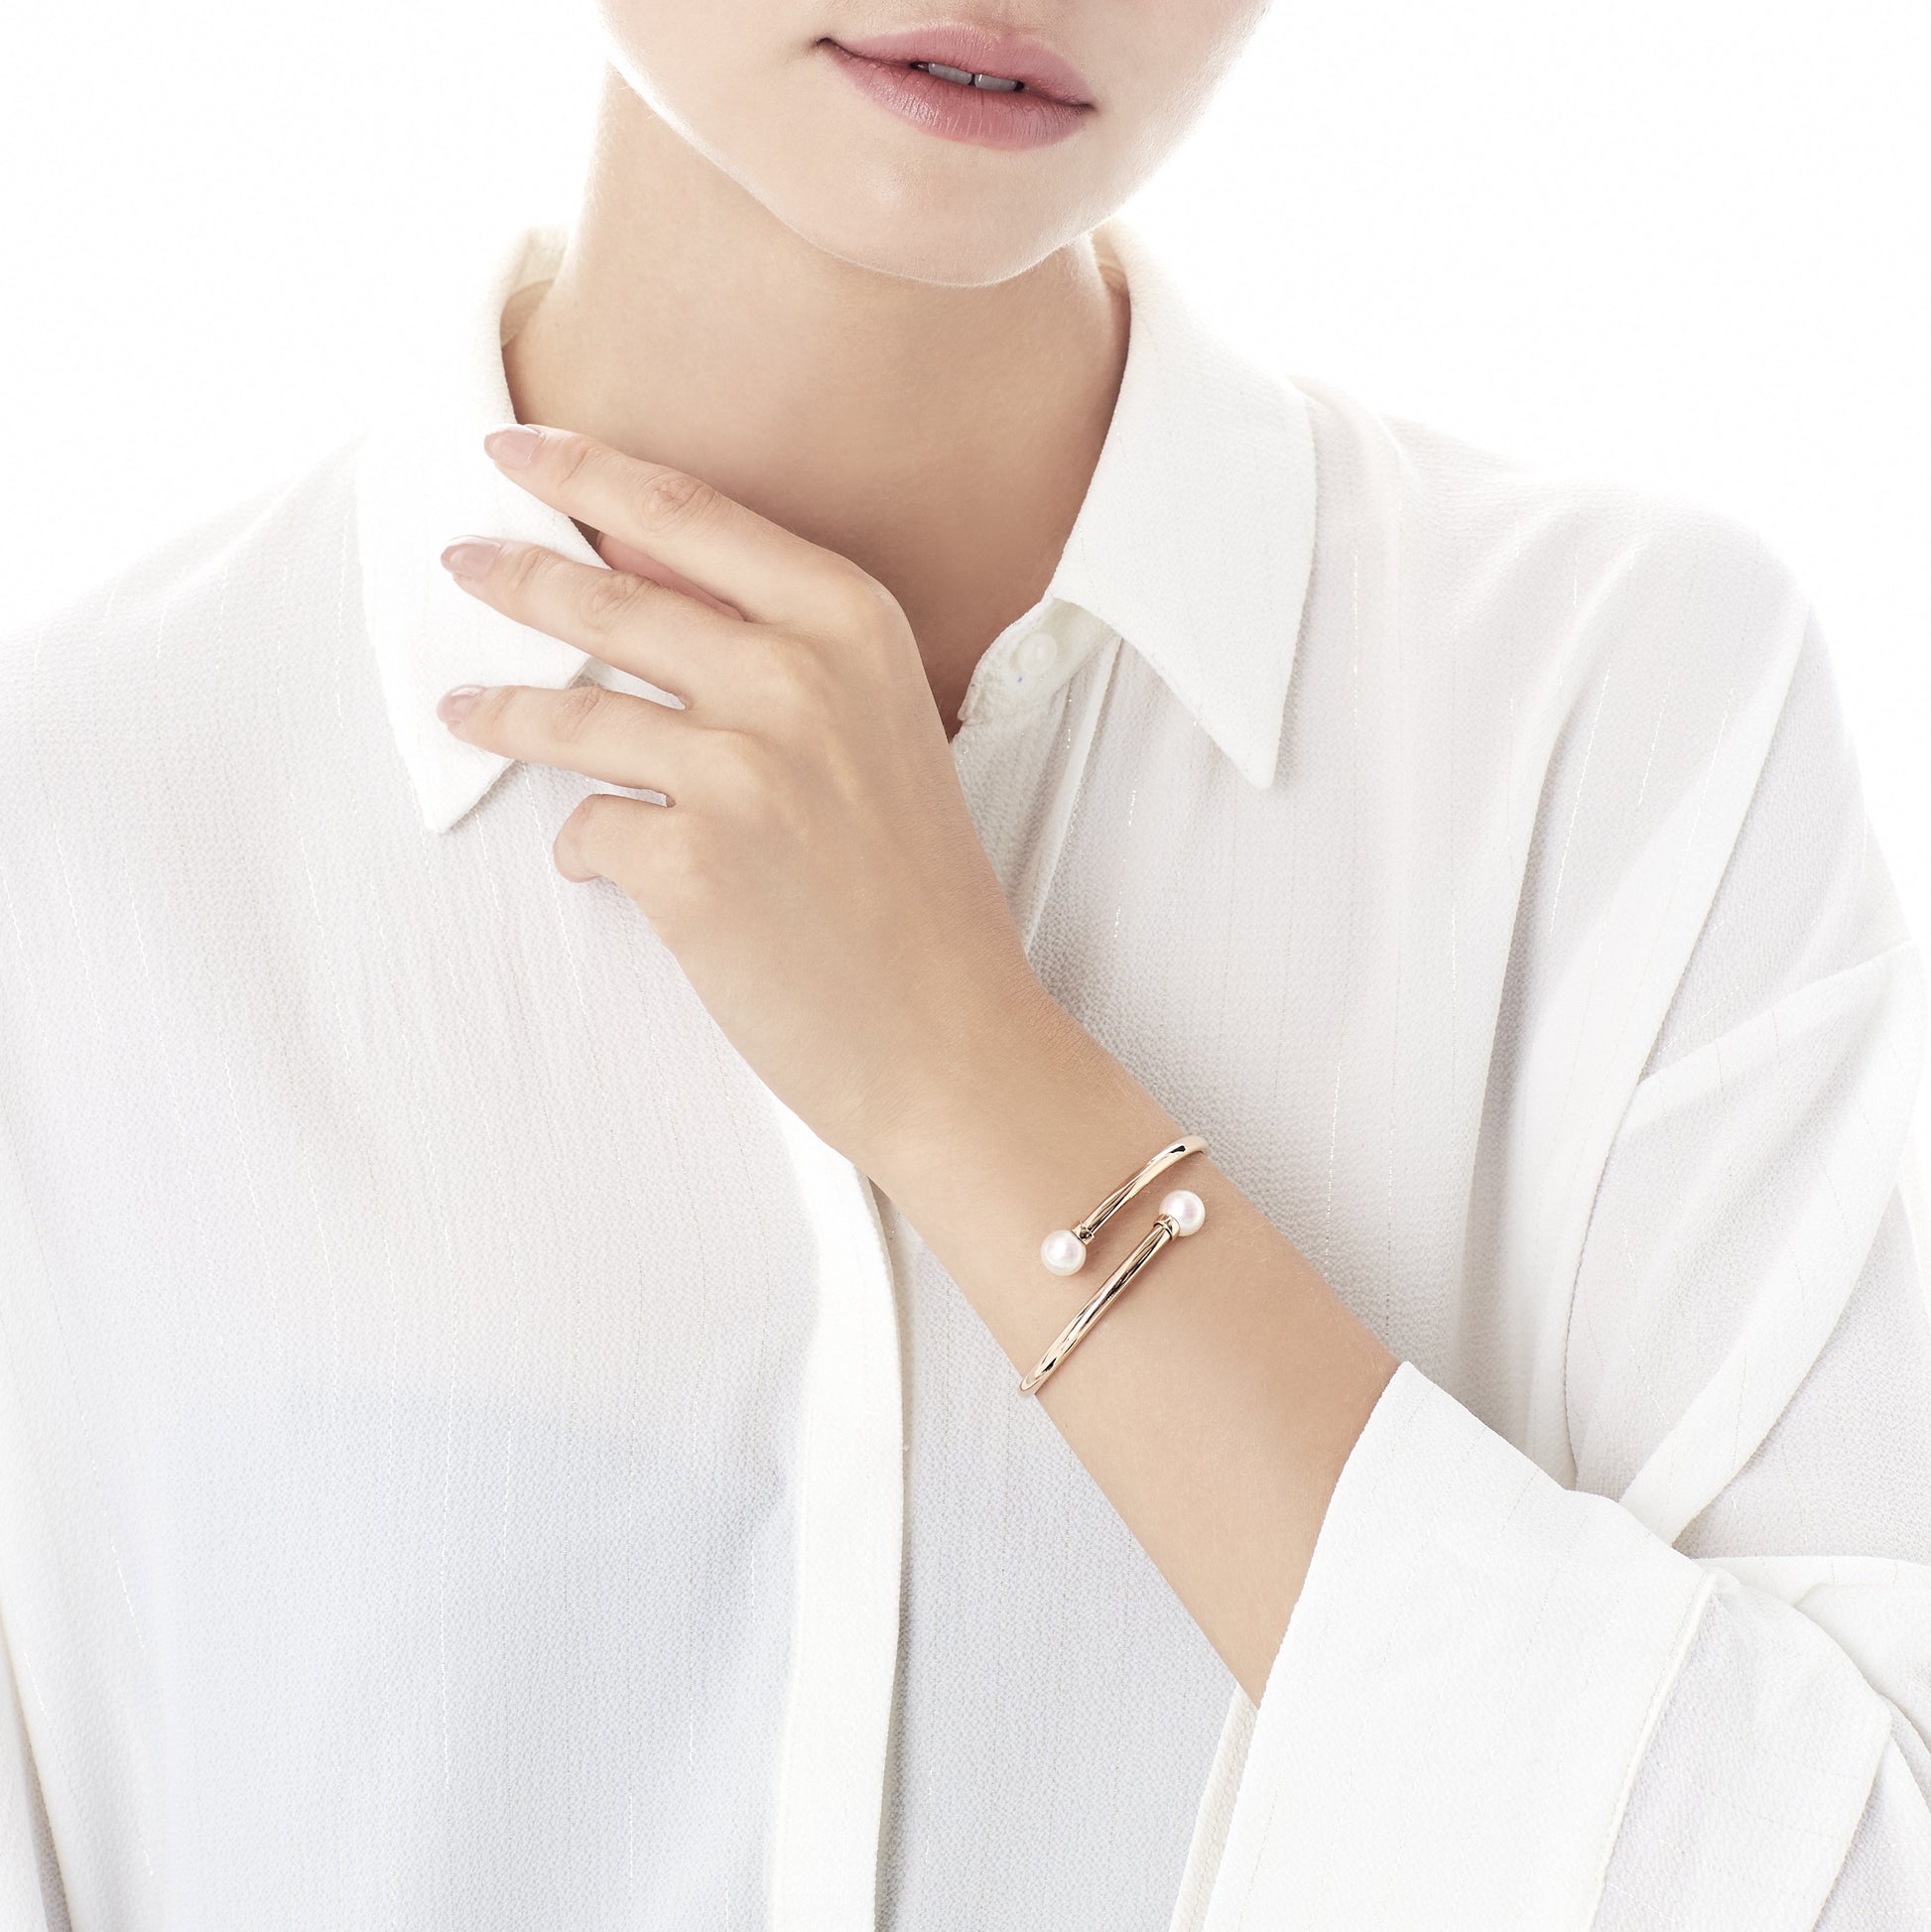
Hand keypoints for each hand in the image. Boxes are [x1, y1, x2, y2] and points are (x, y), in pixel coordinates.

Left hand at [435, 421, 1061, 1176]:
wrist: (954, 1039)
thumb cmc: (920, 893)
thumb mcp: (880, 730)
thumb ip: (782, 645)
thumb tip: (638, 568)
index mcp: (854, 625)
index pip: (687, 511)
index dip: (584, 468)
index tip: (515, 443)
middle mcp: (795, 677)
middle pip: (607, 594)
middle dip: (514, 573)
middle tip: (462, 560)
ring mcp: (740, 769)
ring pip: (571, 713)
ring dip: (505, 714)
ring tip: (467, 713)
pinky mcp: (689, 862)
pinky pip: (586, 828)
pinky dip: (581, 847)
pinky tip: (601, 867)